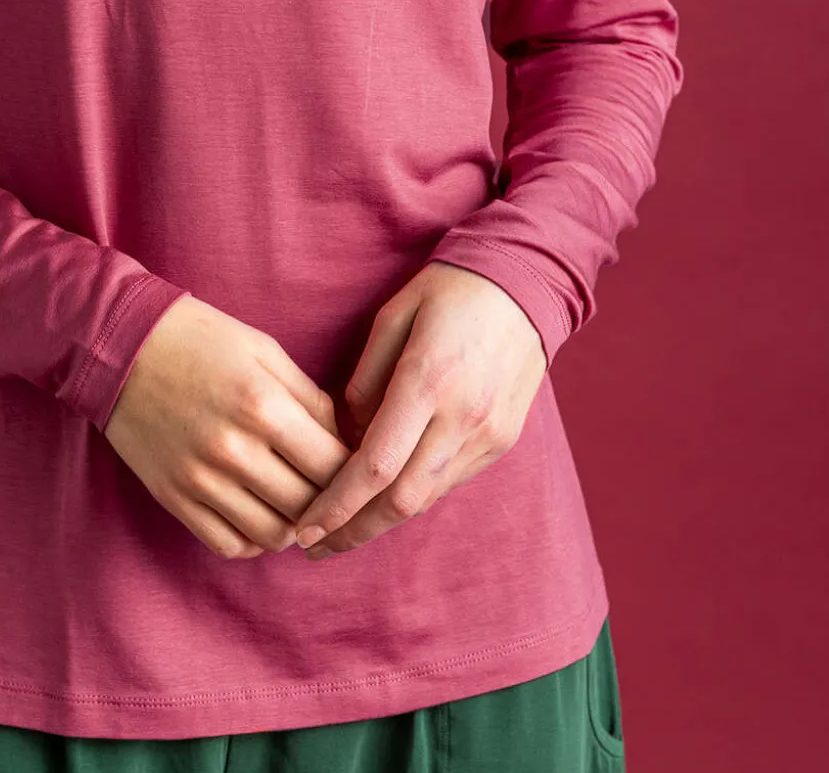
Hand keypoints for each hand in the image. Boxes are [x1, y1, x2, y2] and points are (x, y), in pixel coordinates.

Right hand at [103, 294, 350, 557]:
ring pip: (272, 535)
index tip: (356, 466)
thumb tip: (342, 441)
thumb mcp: (263, 349)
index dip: (355, 471)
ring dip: (294, 526)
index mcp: (263, 406)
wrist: (120, 344)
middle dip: (330, 501)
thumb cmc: (199, 338)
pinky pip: (228, 544)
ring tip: (296, 503)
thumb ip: (309, 396)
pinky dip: (253, 540)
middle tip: (331, 488)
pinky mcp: (174, 498)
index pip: (334, 466)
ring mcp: (200, 480)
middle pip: (308, 507)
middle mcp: (234, 450)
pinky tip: (259, 514)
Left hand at [292, 261, 547, 559]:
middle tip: (312, 546)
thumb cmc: (448, 289)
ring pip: (427, 498)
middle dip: (353, 531)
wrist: (525, 283)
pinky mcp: (502, 440)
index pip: (375, 466)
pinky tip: (384, 499)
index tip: (303, 528)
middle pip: (401, 500)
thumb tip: (347, 434)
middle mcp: (461, 417)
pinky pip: (450, 481)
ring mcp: (487, 434)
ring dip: (382, 522)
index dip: (336, 505)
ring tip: (340, 532)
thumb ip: (365, 378)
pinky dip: (413, 495)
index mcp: (427, 380)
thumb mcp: (393, 315)